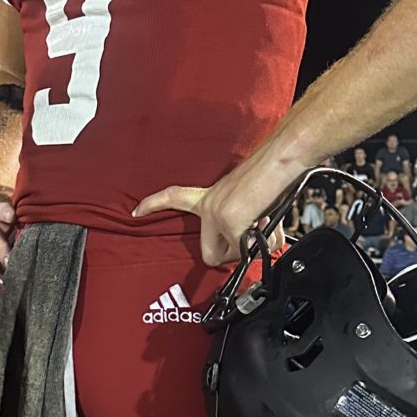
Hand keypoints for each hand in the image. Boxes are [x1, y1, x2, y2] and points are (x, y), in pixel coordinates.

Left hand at [134, 154, 292, 266]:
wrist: (281, 159)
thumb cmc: (272, 176)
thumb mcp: (249, 204)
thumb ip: (242, 226)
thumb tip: (252, 249)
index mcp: (210, 196)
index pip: (173, 196)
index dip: (152, 204)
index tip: (135, 210)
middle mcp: (209, 204)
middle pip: (209, 255)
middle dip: (232, 257)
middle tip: (249, 241)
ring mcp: (217, 214)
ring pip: (234, 256)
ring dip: (256, 247)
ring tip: (266, 222)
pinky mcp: (230, 221)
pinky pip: (248, 251)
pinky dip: (265, 243)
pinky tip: (270, 223)